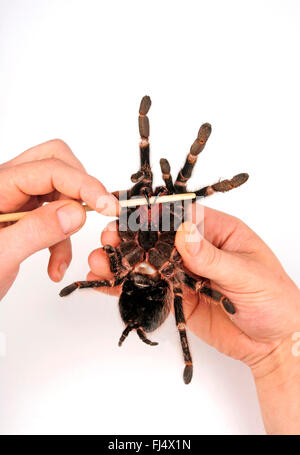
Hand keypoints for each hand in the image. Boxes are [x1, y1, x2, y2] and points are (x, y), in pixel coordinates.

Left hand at [0, 139, 116, 299]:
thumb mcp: (0, 255)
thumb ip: (37, 231)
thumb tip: (76, 212)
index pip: (49, 169)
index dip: (83, 184)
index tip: (107, 205)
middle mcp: (8, 187)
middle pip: (55, 164)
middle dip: (80, 188)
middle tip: (97, 212)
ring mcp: (16, 201)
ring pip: (60, 192)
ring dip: (71, 223)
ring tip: (62, 256)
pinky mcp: (24, 217)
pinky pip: (55, 217)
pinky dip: (62, 243)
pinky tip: (55, 266)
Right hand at [87, 204, 299, 433]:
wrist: (273, 343)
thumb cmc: (274, 301)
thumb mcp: (247, 275)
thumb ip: (213, 258)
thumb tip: (183, 233)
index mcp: (218, 232)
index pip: (181, 215)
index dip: (154, 214)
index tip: (128, 214)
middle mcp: (197, 248)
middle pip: (158, 237)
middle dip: (131, 237)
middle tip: (108, 238)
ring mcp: (185, 272)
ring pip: (149, 262)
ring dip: (123, 260)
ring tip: (99, 261)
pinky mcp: (177, 295)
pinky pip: (149, 287)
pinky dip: (127, 285)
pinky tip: (106, 282)